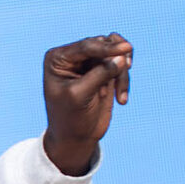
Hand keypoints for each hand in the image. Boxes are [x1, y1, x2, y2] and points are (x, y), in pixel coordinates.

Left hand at [42, 32, 132, 175]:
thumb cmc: (69, 117)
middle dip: (115, 61)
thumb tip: (122, 57)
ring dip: (122, 73)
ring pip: (115, 53)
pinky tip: (121, 100)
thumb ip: (100, 74)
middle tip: (127, 70)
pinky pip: (121, 65)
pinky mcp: (103, 71)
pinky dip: (124, 80)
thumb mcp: (81, 95)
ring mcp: (89, 62)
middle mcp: (72, 56)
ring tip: (120, 98)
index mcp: (58, 58)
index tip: (127, 49)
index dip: (107, 48)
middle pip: (103, 45)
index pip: (86, 46)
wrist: (74, 137)